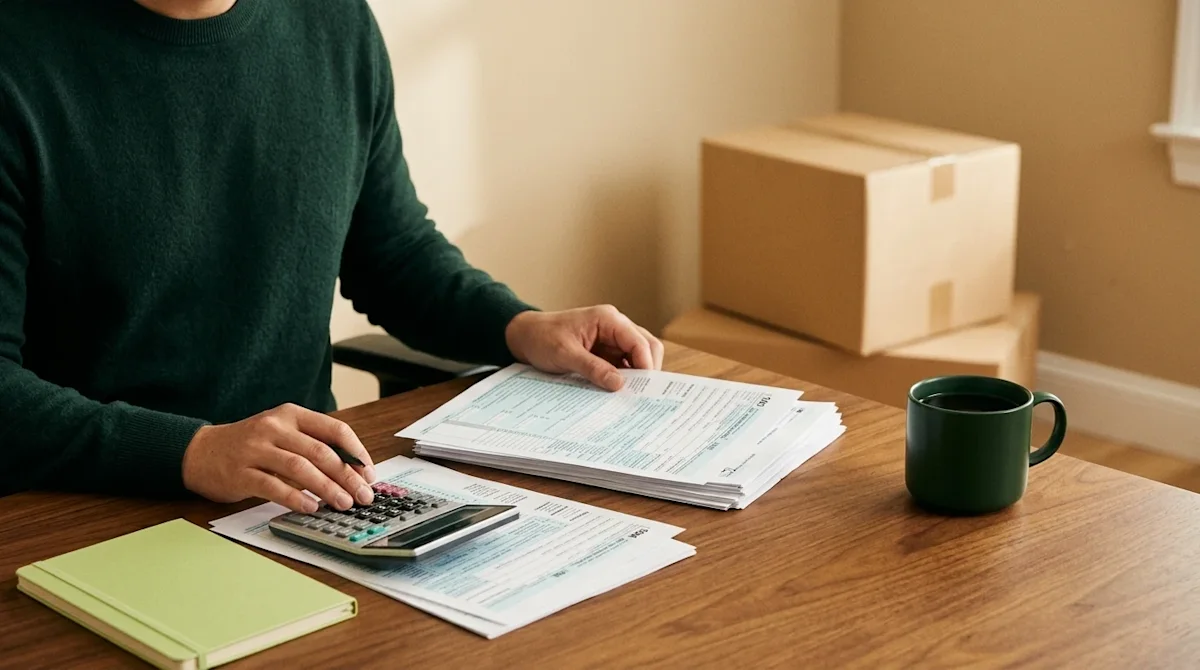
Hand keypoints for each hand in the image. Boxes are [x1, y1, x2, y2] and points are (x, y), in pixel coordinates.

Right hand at [182, 403, 376, 512]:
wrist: (199, 452)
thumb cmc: (249, 446)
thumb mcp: (282, 435)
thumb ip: (312, 447)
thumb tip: (353, 473)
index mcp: (291, 415)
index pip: (334, 429)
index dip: (357, 452)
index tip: (369, 473)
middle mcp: (274, 427)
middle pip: (320, 451)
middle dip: (347, 476)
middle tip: (363, 495)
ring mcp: (255, 449)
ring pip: (300, 468)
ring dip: (326, 488)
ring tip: (343, 504)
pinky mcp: (240, 472)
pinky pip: (273, 486)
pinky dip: (295, 497)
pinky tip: (311, 507)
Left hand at [504, 305, 664, 391]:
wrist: (525, 336)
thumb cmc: (542, 338)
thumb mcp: (565, 354)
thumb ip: (593, 368)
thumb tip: (618, 384)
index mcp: (608, 319)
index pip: (639, 342)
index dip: (646, 365)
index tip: (645, 389)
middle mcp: (615, 326)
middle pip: (646, 347)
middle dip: (646, 370)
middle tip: (641, 395)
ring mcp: (612, 339)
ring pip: (637, 357)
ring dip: (636, 375)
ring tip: (631, 396)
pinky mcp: (606, 351)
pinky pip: (623, 365)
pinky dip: (624, 378)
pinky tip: (619, 392)